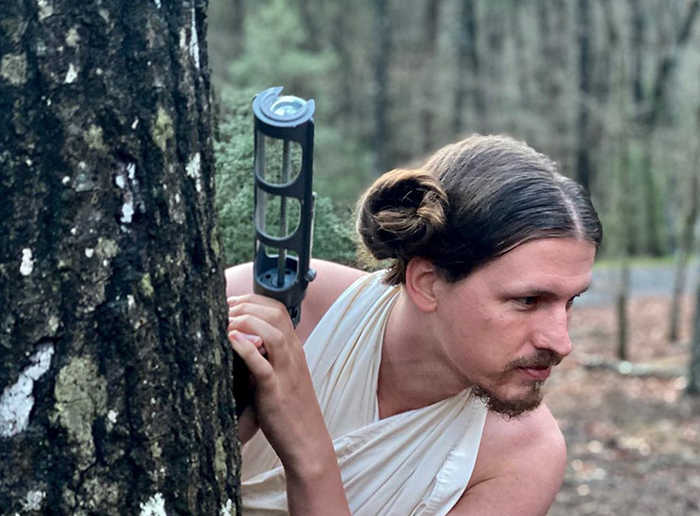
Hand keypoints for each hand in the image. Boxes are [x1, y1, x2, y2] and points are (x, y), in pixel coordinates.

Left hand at [227, 294, 330, 469]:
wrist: (307, 441)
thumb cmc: (289, 410)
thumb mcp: (281, 375)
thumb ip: (265, 356)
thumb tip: (239, 341)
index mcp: (293, 349)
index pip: (277, 309)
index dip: (252, 301)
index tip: (229, 303)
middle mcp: (293, 355)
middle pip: (275, 314)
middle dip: (245, 305)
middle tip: (222, 310)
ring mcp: (286, 372)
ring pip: (273, 333)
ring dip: (246, 321)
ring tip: (225, 321)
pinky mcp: (276, 391)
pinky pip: (263, 366)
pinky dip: (246, 349)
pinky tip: (230, 340)